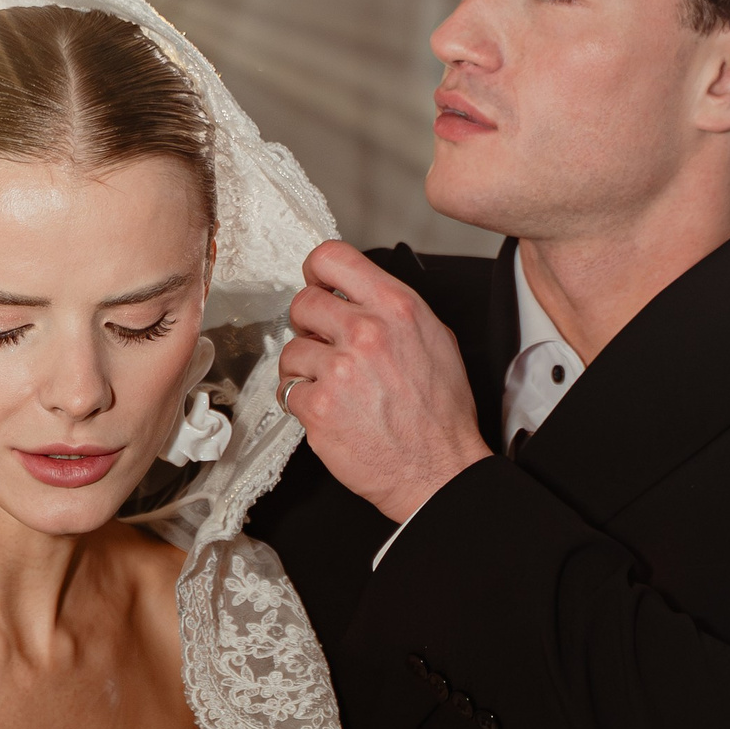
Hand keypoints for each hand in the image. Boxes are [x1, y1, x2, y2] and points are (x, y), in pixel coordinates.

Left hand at [278, 242, 490, 522]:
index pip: (333, 258)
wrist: (438, 469)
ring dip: (304, 369)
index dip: (316, 272)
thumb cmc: (441, 414)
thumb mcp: (435, 339)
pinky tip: (328, 412)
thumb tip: (359, 295)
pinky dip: (302, 404)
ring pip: (291, 351)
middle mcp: (366, 332)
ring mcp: (339, 370)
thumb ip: (392, 311)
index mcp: (396, 307)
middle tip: (324, 347)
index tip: (317, 285)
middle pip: (303, 303)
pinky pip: (288, 392)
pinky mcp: (318, 407)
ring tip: (330, 388)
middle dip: (309, 326)